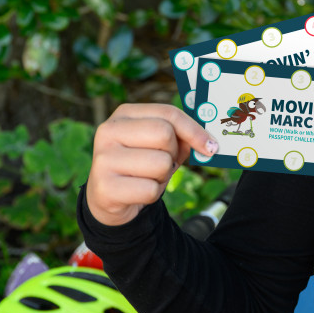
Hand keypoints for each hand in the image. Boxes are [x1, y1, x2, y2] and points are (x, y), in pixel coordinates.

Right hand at [86, 103, 217, 226]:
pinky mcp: (105, 187)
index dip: (194, 131)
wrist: (109, 199)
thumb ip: (181, 137)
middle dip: (173, 153)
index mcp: (124, 114)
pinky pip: (150, 190)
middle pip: (164, 134)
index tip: (210, 146)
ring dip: (163, 175)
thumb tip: (208, 142)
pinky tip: (138, 192)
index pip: (168, 114)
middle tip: (165, 163)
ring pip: (161, 163)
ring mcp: (103, 158)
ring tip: (148, 177)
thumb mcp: (159, 145)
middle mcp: (108, 131)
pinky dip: (152, 194)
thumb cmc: (140, 165)